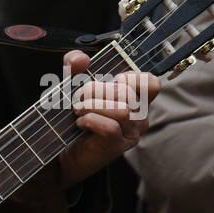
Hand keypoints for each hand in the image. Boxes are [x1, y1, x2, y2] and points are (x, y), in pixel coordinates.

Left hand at [56, 49, 158, 187]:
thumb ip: (74, 67)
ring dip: (93, 106)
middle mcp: (139, 116)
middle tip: (79, 99)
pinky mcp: (118, 146)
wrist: (63, 154)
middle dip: (97, 90)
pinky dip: (91, 120)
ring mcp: (131, 133)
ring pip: (121, 110)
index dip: (130, 77)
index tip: (108, 82)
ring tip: (78, 111)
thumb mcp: (72, 87)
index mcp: (135, 100)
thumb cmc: (74, 119)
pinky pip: (111, 127)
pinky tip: (80, 123)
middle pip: (126, 93)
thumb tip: (81, 58)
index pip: (150, 82)